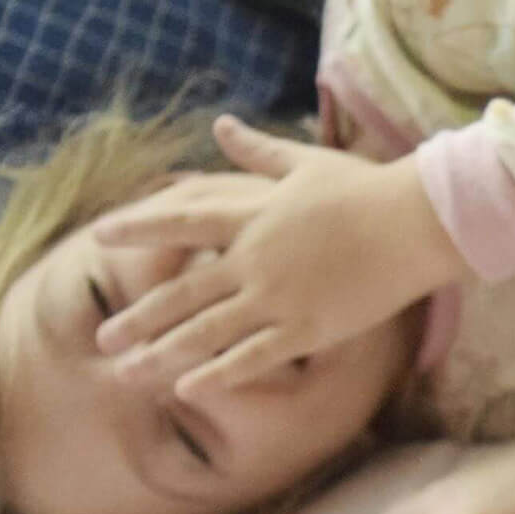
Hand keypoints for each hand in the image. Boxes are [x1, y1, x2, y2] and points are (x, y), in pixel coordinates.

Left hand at [93, 115, 468, 398]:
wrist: (415, 222)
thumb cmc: (366, 189)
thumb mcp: (306, 162)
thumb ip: (258, 151)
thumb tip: (221, 124)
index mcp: (252, 215)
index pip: (181, 222)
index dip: (138, 227)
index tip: (99, 234)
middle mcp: (254, 260)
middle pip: (183, 292)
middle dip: (140, 317)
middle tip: (103, 338)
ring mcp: (278, 298)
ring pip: (207, 332)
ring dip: (163, 354)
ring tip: (127, 373)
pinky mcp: (308, 329)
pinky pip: (253, 357)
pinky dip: (217, 375)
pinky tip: (186, 389)